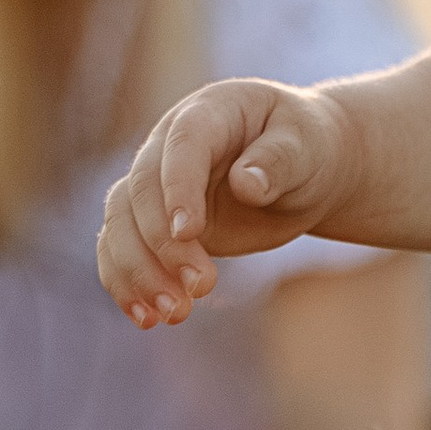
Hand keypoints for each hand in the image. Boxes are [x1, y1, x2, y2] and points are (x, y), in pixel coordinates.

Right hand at [97, 77, 360, 323]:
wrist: (304, 169)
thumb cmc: (309, 148)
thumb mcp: (308, 148)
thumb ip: (279, 161)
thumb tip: (246, 184)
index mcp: (210, 111)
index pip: (182, 143)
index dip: (179, 186)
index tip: (189, 233)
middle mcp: (169, 142)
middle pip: (142, 189)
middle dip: (163, 243)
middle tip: (202, 288)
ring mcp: (157, 182)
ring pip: (121, 222)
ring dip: (139, 270)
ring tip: (174, 314)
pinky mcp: (153, 221)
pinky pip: (120, 248)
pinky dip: (126, 282)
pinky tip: (146, 318)